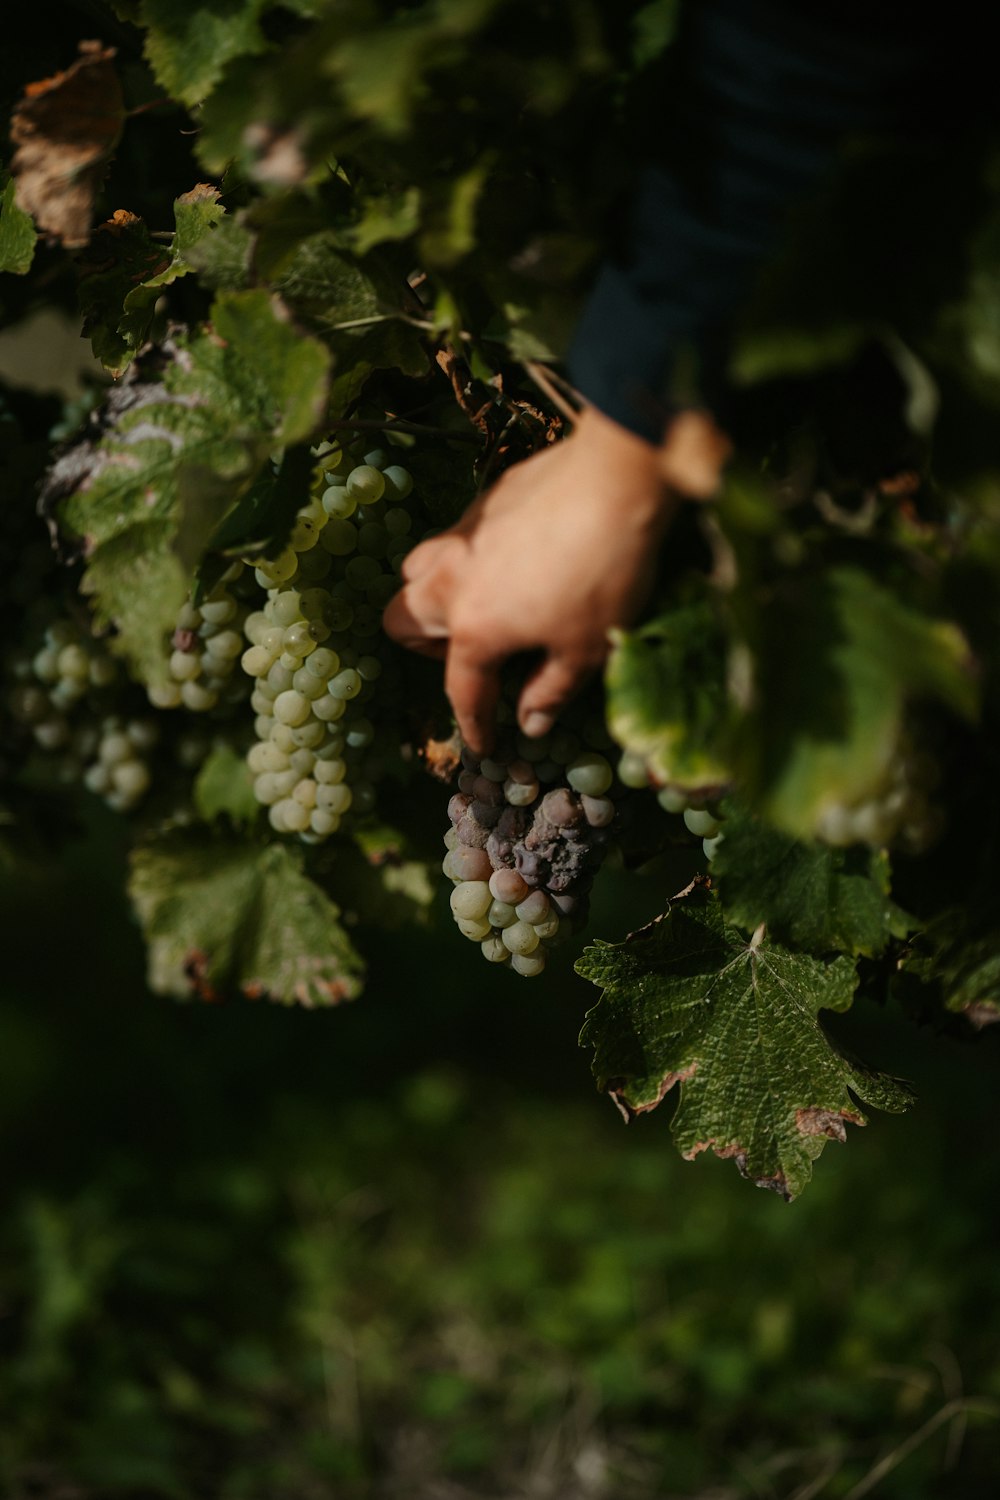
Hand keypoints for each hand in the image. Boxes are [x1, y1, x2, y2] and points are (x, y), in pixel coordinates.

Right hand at [384, 404, 726, 753]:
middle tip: (474, 655)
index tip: (485, 745)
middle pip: (402, 619)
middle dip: (427, 646)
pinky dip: (471, 558)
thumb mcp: (588, 649)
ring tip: (482, 603)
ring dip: (436, 594)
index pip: (463, 690)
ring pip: (418, 569)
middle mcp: (452, 580)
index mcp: (474, 628)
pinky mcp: (486, 499)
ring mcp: (463, 535)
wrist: (616, 478)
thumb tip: (531, 724)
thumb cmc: (604, 574)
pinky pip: (458, 537)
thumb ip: (551, 691)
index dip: (475, 724)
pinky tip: (517, 559)